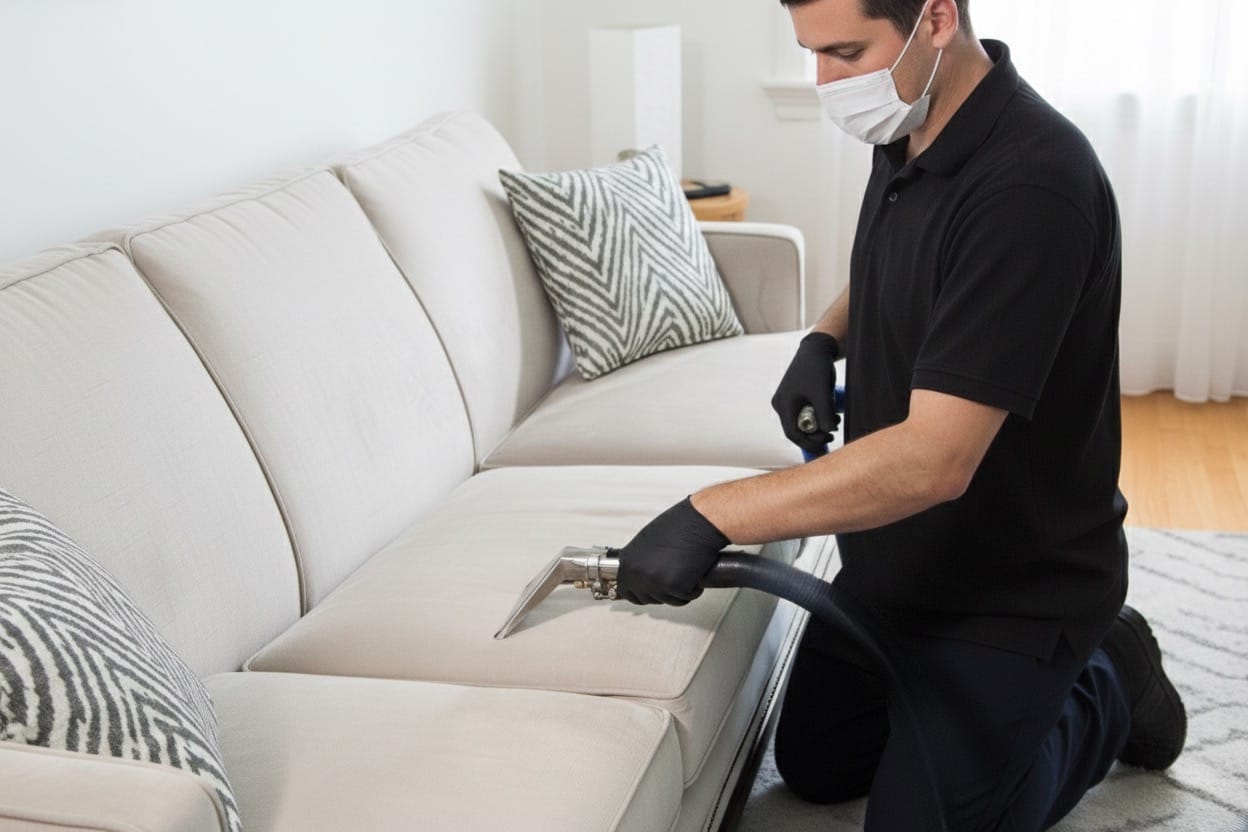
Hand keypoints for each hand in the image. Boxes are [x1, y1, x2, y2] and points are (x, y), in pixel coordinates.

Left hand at [614, 497, 729, 605]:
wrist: (699, 521)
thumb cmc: (679, 526)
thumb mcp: (647, 542)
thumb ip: (640, 562)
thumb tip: (641, 575)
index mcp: (628, 561)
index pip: (626, 590)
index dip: (641, 592)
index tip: (650, 591)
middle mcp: (637, 573)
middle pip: (647, 598)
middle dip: (662, 592)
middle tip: (673, 576)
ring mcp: (655, 581)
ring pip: (668, 600)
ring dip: (680, 591)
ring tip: (685, 570)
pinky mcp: (675, 586)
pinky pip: (686, 597)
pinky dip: (694, 589)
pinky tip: (694, 572)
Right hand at [771, 332, 840, 453]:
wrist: (816, 349)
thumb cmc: (817, 368)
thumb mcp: (822, 393)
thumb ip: (824, 414)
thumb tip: (827, 432)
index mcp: (784, 404)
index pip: (792, 433)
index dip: (809, 443)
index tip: (828, 442)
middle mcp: (782, 404)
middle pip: (797, 429)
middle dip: (816, 433)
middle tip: (833, 432)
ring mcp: (788, 401)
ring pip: (802, 422)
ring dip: (819, 425)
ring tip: (836, 419)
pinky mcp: (795, 398)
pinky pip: (805, 414)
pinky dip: (818, 416)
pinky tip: (831, 411)